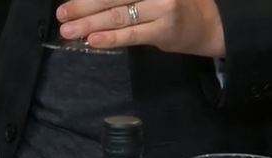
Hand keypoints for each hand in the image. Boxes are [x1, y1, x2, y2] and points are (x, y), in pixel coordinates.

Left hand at [56, 0, 225, 57]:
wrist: (208, 23)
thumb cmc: (172, 5)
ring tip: (68, 30)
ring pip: (119, 16)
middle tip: (62, 14)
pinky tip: (92, 40)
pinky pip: (131, 35)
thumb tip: (90, 3)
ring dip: (89, 23)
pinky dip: (110, 38)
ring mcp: (161, 8)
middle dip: (83, 6)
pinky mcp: (163, 30)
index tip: (68, 1)